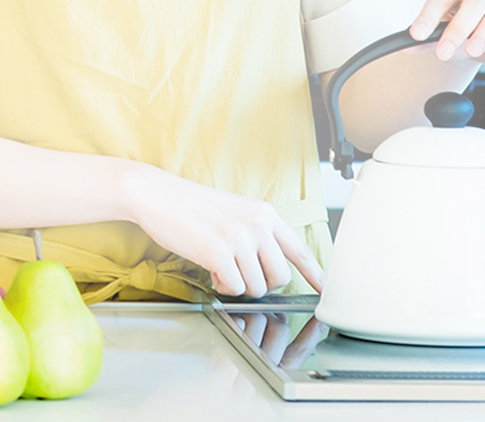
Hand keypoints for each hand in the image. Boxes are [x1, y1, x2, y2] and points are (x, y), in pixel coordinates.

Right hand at [127, 165, 324, 298]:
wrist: (160, 196)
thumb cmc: (193, 206)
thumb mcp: (235, 212)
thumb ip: (256, 234)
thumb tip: (269, 268)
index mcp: (264, 213)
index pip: (297, 248)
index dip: (314, 272)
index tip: (324, 288)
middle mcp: (257, 224)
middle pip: (280, 277)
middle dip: (262, 284)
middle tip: (241, 274)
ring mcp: (239, 238)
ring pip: (257, 287)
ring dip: (238, 285)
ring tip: (220, 265)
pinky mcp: (218, 252)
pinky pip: (233, 288)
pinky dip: (221, 285)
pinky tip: (209, 268)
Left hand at [409, 0, 484, 62]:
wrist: (472, 43)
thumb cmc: (453, 33)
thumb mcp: (434, 38)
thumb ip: (421, 42)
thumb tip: (404, 47)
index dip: (428, 16)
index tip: (417, 35)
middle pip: (472, 3)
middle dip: (457, 28)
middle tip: (443, 52)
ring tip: (472, 50)